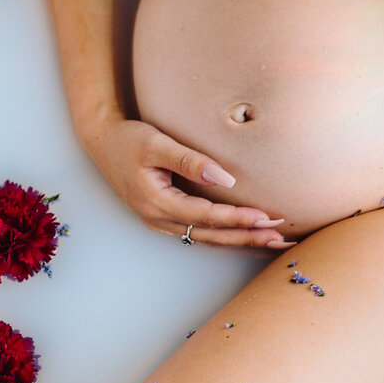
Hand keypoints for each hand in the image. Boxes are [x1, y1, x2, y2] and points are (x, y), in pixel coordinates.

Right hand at [80, 115, 290, 249]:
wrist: (102, 143)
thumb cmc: (129, 139)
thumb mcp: (157, 144)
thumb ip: (191, 161)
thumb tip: (227, 179)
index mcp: (156, 203)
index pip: (205, 217)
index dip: (236, 219)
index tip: (265, 218)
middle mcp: (159, 219)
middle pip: (210, 236)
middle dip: (247, 238)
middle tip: (281, 239)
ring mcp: (162, 222)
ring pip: (207, 239)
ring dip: (240, 241)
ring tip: (274, 242)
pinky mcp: (167, 218)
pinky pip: (201, 234)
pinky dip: (226, 236)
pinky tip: (247, 237)